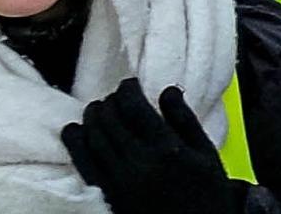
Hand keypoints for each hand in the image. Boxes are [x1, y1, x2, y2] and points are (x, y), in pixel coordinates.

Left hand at [61, 81, 231, 212]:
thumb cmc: (205, 191)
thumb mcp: (206, 152)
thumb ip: (185, 119)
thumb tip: (168, 90)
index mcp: (166, 147)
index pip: (134, 107)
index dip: (127, 89)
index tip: (129, 85)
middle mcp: (139, 162)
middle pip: (110, 120)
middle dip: (108, 102)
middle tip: (114, 97)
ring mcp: (120, 180)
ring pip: (94, 139)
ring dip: (91, 118)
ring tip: (96, 109)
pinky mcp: (108, 195)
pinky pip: (84, 165)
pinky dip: (76, 145)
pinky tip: (74, 132)